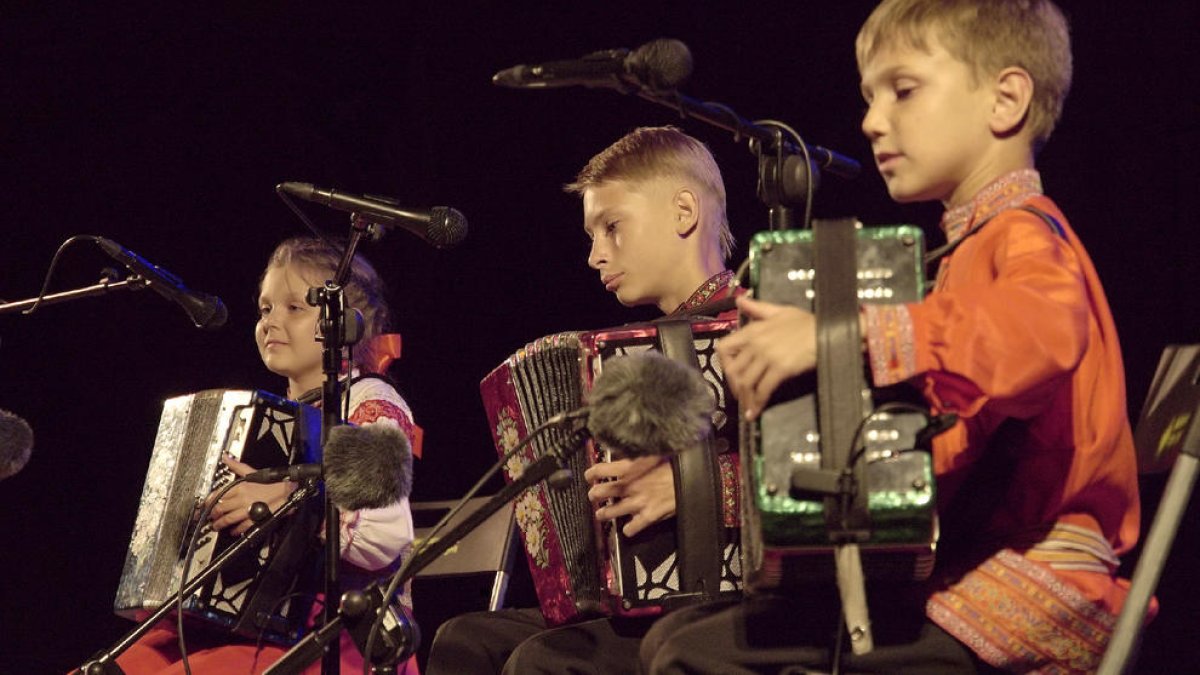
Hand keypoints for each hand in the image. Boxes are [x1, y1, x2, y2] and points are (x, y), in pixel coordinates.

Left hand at [206, 455, 294, 534]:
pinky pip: (241, 527)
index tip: (206, 505)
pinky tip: (233, 531)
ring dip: (220, 524)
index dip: (209, 501)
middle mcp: (241, 498)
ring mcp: (247, 510)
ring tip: (216, 526)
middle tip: (210, 517)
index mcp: (240, 486)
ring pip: (227, 519)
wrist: (287, 491)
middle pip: (220, 508)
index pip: (218, 494)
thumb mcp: (252, 472)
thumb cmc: (272, 482)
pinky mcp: (255, 519)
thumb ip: (236, 466)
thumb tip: (226, 457)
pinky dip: (236, 530)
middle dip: (213, 514)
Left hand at [584, 456, 674, 537]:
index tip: (590, 476)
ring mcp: (636, 503)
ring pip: (609, 512)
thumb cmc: (674, 464)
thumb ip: (635, 457)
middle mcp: (628, 486)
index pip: (599, 470)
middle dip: (593, 495)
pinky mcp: (647, 517)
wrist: (691, 478)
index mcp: (628, 468)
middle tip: (594, 496)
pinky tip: (629, 527)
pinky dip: (628, 529)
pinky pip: (630, 528)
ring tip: (601, 514)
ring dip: (603, 514)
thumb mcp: (651, 454)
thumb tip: (624, 454)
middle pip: (599, 493)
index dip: (591, 474)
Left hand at [717, 295, 816, 419]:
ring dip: (745, 399)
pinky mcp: (780, 369)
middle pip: (733, 370)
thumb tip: (739, 300)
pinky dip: (758, 403)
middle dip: (734, 387)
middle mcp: (755, 343)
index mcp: (752, 330)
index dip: (723, 364)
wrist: (826, 331)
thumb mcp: (780, 311)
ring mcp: (767, 356)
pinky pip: (763, 389)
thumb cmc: (805, 322)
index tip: (731, 374)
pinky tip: (756, 412)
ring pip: (746, 382)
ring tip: (747, 408)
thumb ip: (757, 308)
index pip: (723, 348)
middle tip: (740, 397)